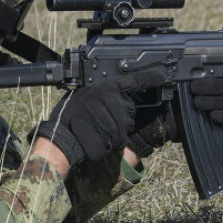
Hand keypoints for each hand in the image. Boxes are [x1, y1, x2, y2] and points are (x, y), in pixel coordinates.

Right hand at [32, 70, 165, 168]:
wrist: (60, 138)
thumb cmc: (68, 116)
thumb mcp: (84, 95)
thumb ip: (103, 94)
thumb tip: (117, 94)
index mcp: (106, 88)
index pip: (134, 81)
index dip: (149, 78)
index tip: (162, 77)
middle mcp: (113, 101)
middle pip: (129, 112)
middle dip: (119, 119)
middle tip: (98, 120)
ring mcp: (115, 119)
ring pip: (124, 129)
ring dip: (113, 134)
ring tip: (94, 130)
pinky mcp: (115, 137)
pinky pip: (119, 142)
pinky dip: (109, 145)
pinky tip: (95, 139)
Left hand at [127, 78, 222, 157]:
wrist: (160, 122)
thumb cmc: (166, 100)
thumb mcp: (170, 84)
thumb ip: (181, 74)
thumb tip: (186, 64)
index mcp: (208, 81)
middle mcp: (217, 94)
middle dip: (212, 86)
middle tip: (194, 89)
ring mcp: (220, 110)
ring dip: (213, 101)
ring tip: (197, 103)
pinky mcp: (219, 125)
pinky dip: (222, 117)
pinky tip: (212, 116)